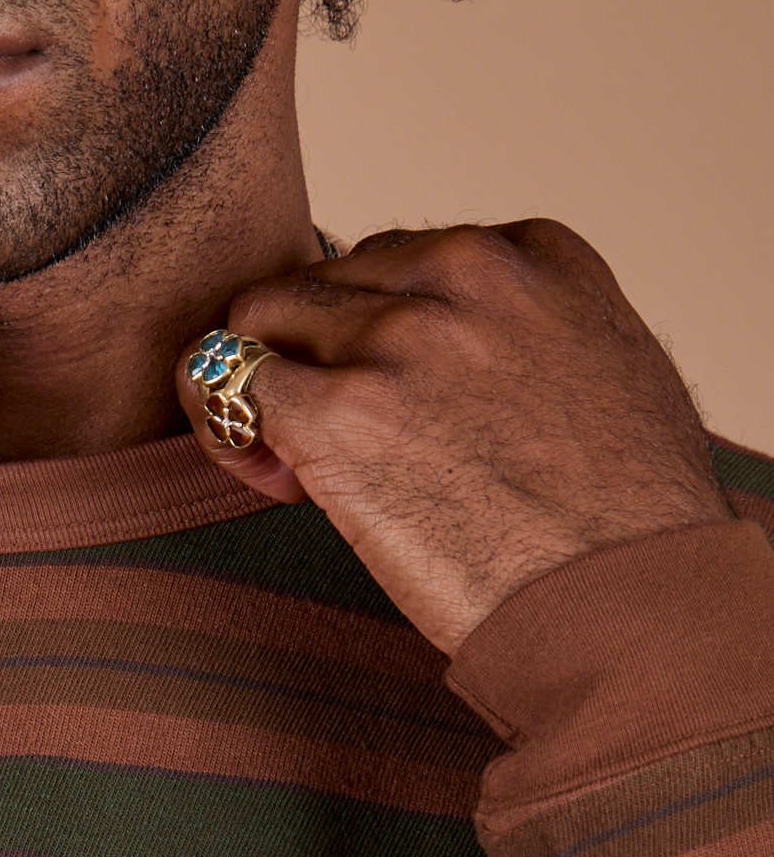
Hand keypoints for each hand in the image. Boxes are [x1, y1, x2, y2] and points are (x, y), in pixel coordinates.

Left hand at [176, 221, 728, 654]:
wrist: (626, 601)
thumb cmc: (629, 523)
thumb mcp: (608, 378)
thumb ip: (528, 341)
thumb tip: (467, 367)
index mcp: (532, 256)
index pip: (401, 257)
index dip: (380, 334)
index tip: (405, 408)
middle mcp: (463, 275)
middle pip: (325, 281)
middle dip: (316, 355)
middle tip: (344, 445)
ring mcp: (396, 340)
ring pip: (262, 318)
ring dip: (266, 390)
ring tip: (304, 469)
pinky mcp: (339, 413)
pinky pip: (226, 386)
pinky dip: (228, 432)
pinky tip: (279, 485)